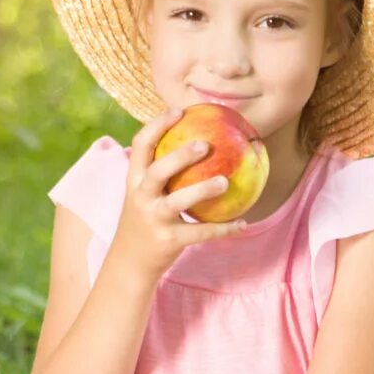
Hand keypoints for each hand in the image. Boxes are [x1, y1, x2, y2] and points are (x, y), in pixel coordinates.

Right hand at [106, 108, 246, 279]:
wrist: (130, 262)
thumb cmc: (145, 220)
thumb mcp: (144, 194)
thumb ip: (162, 172)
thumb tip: (198, 141)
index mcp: (135, 180)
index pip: (140, 145)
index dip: (157, 125)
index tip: (179, 111)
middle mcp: (140, 197)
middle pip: (158, 171)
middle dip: (180, 156)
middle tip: (205, 144)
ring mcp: (154, 219)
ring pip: (177, 201)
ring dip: (202, 190)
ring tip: (225, 181)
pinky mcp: (168, 241)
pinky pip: (200, 232)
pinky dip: (223, 229)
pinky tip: (243, 223)